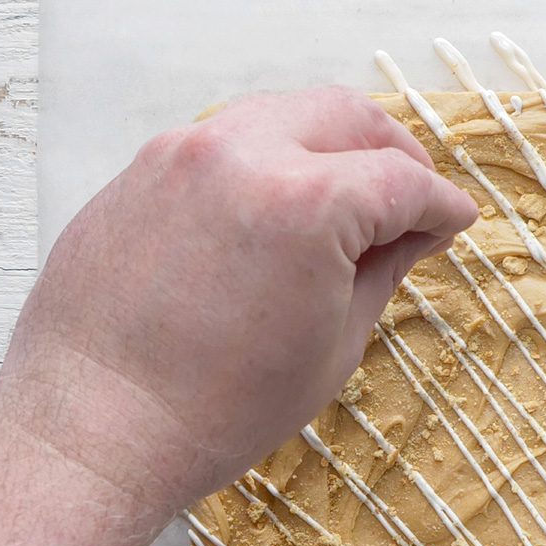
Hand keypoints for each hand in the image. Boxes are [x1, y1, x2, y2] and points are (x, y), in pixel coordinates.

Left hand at [0, 86, 477, 519]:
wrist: (91, 430)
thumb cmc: (214, 411)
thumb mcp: (330, 347)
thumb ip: (380, 272)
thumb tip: (413, 234)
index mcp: (306, 202)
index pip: (402, 181)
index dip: (441, 205)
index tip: (454, 223)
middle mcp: (242, 154)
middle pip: (347, 116)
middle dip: (392, 153)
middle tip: (412, 201)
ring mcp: (182, 153)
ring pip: (282, 115)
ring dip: (327, 148)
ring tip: (345, 206)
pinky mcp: (140, 170)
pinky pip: (224, 142)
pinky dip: (267, 162)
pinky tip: (275, 215)